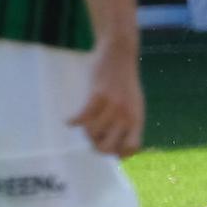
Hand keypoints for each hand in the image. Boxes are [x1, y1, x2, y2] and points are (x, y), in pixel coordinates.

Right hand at [69, 37, 143, 158]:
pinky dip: (72, 120)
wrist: (120, 53)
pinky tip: (68, 120)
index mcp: (137, 118)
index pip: (132, 148)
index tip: (111, 147)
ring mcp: (113, 105)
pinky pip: (82, 117)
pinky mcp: (99, 95)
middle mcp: (127, 115)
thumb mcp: (134, 104)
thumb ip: (128, 124)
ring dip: (84, 130)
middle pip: (106, 148)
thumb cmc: (124, 82)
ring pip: (91, 133)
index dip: (119, 153)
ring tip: (86, 120)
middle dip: (96, 146)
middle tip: (93, 137)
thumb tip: (117, 152)